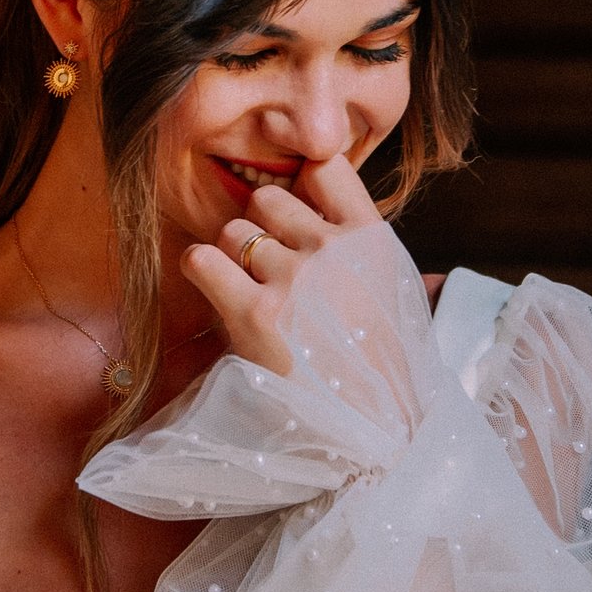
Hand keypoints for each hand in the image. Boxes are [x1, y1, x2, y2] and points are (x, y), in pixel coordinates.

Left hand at [182, 149, 378, 373]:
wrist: (376, 424)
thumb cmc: (379, 356)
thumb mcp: (390, 282)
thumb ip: (355, 238)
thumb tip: (313, 194)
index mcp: (370, 237)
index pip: (324, 167)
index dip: (302, 187)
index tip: (297, 217)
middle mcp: (330, 249)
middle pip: (266, 200)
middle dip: (262, 228)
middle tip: (270, 269)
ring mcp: (292, 279)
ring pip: (232, 232)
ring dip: (233, 257)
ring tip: (251, 292)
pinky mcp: (254, 315)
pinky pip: (203, 260)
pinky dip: (201, 270)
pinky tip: (214, 287)